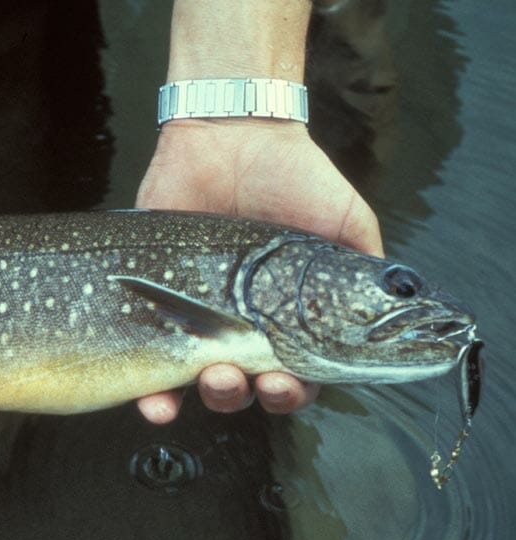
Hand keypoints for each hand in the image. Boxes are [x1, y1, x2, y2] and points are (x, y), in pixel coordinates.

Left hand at [133, 119, 382, 421]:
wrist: (229, 137)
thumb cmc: (294, 178)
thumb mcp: (346, 223)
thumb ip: (369, 272)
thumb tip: (394, 319)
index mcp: (287, 322)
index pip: (292, 378)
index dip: (290, 394)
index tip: (284, 383)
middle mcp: (240, 328)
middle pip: (244, 389)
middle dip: (245, 394)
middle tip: (248, 378)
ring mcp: (193, 320)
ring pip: (197, 384)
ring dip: (208, 394)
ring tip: (212, 376)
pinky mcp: (152, 306)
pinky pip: (147, 363)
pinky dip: (150, 394)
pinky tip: (154, 401)